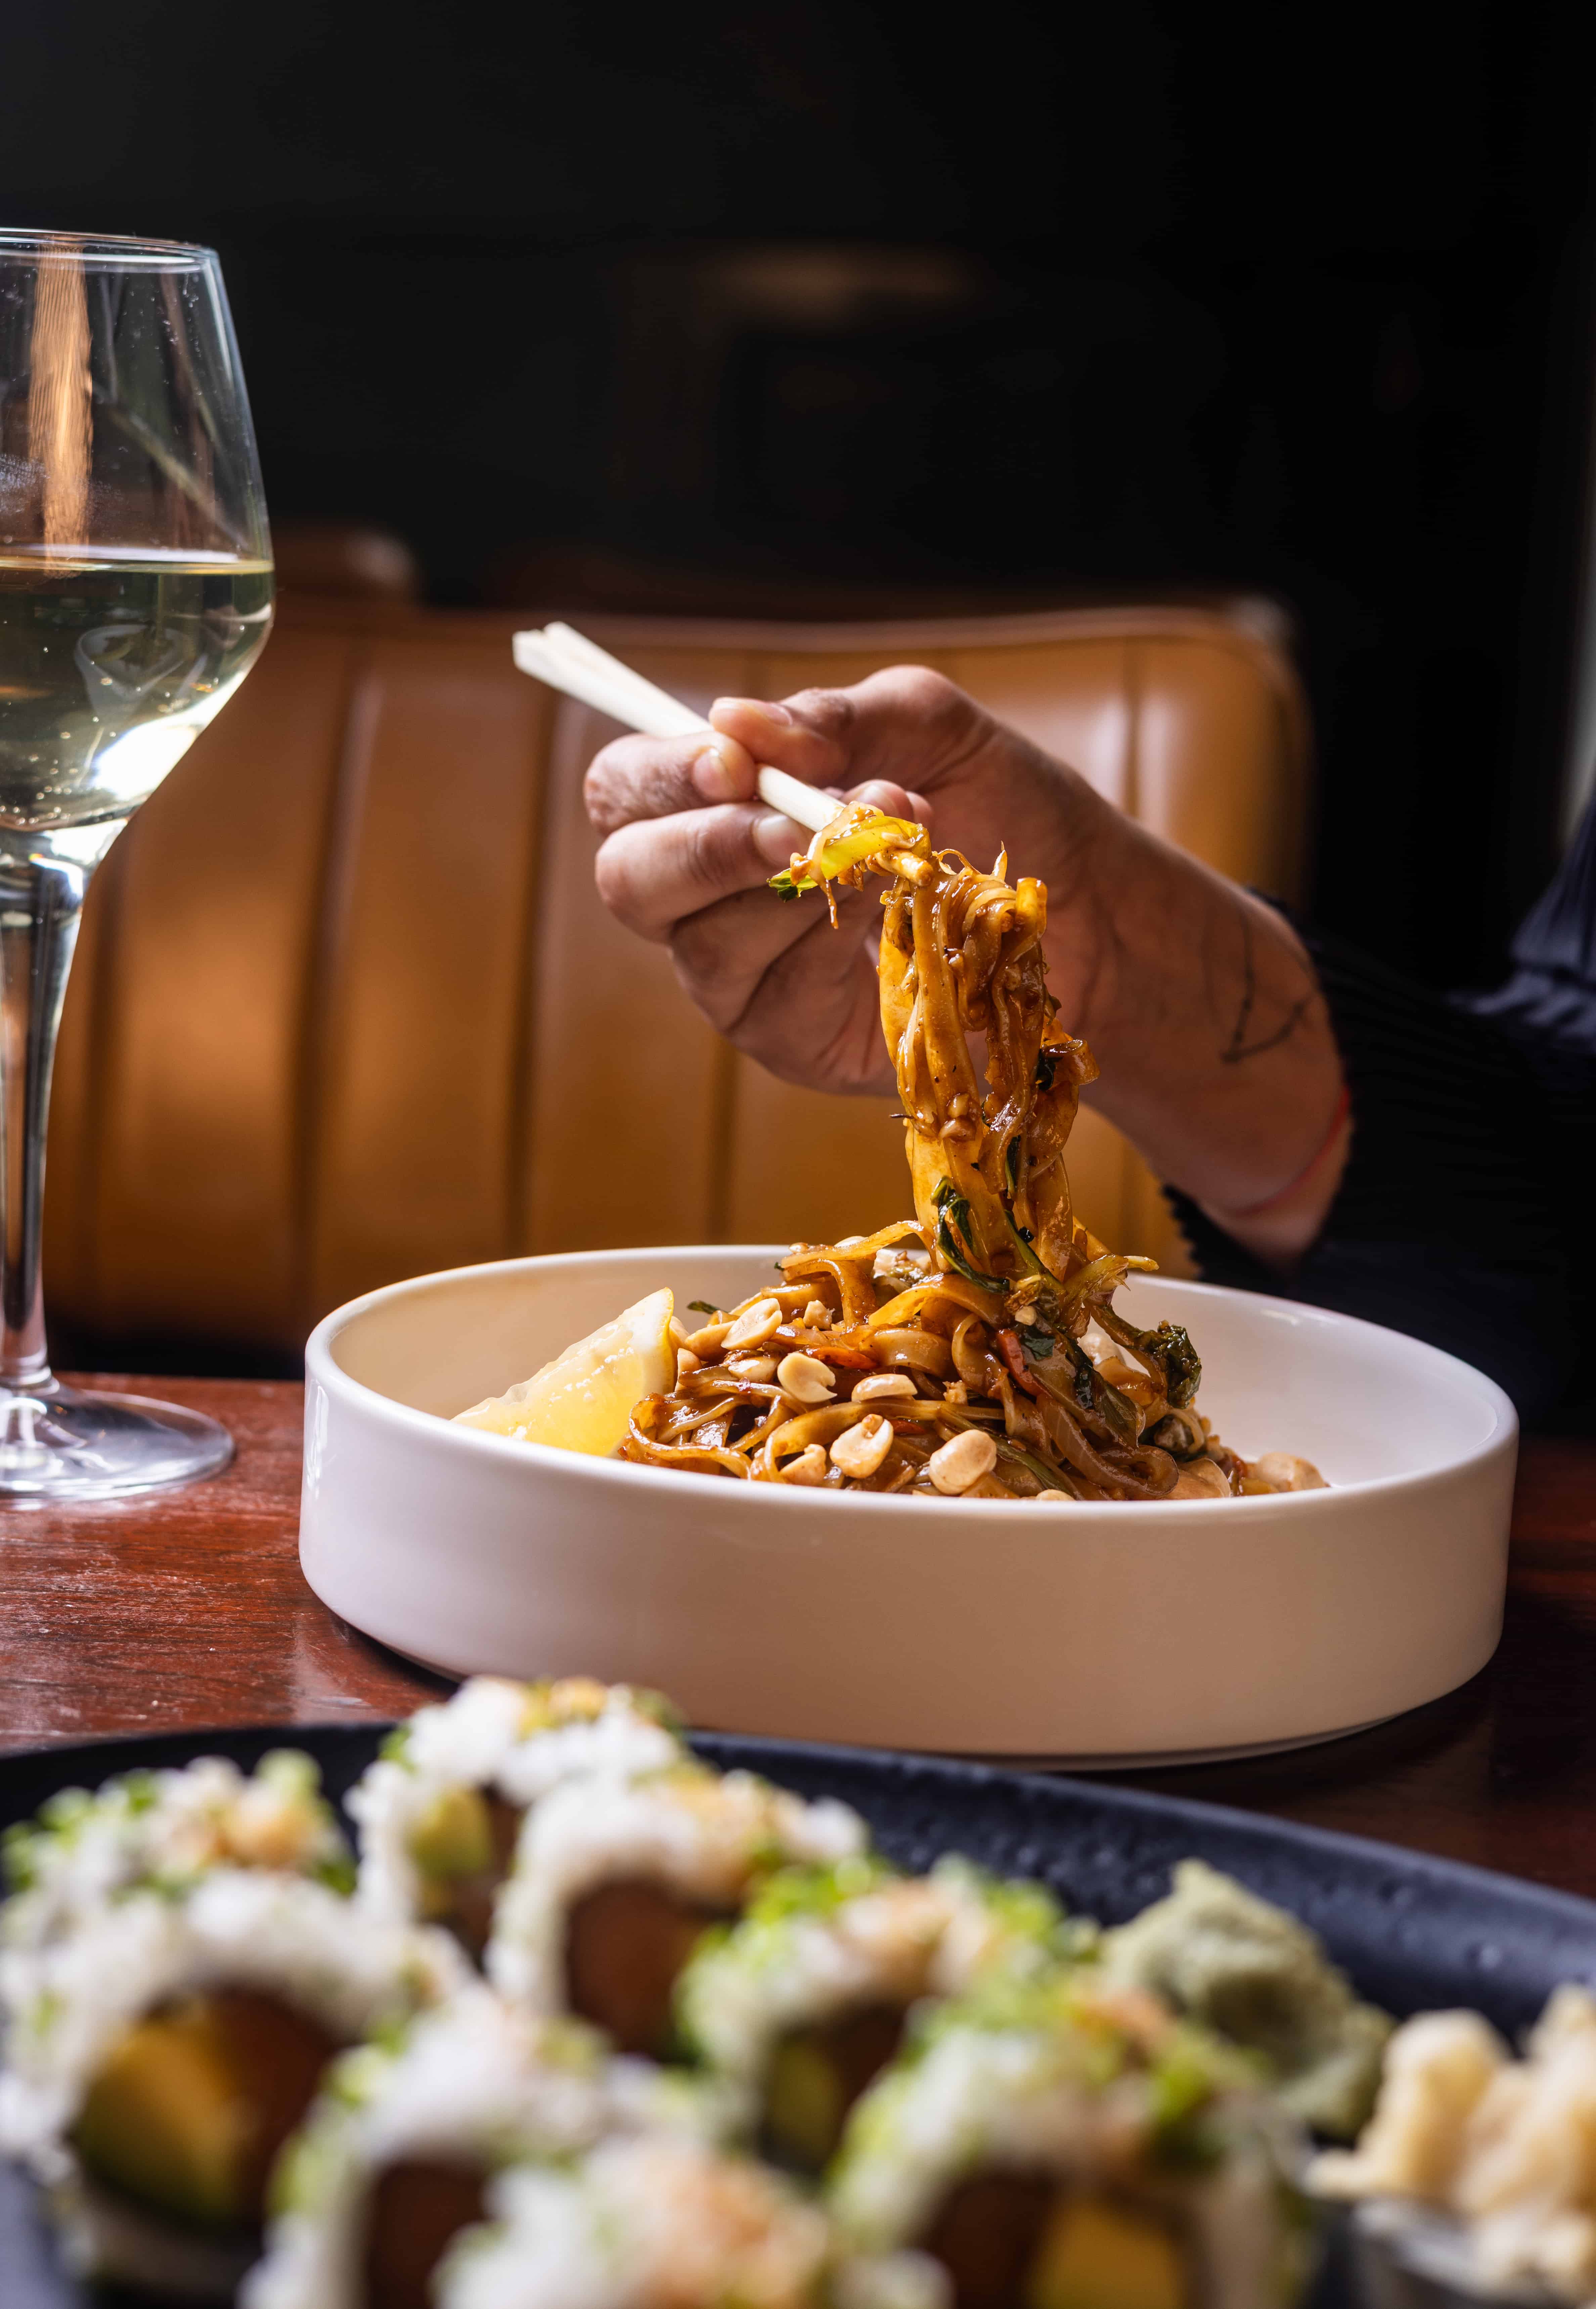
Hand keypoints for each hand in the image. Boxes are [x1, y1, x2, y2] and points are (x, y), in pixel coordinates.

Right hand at [585, 668, 1110, 1096]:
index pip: (627, 788)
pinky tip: (892, 922)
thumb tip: (731, 719)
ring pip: (700, 941)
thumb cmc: (999, 807)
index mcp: (720, 804)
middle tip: (795, 825)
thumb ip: (833, 717)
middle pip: (629, 877)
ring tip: (884, 855)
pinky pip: (772, 998)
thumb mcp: (928, 729)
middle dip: (703, 845)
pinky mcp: (787, 1040)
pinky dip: (832, 949)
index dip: (659, 775)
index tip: (732, 762)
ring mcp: (742, 977)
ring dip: (795, 888)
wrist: (1087, 909)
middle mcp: (709, 895)